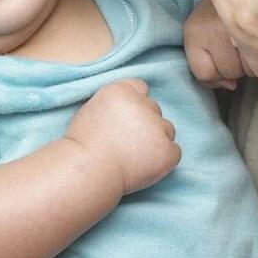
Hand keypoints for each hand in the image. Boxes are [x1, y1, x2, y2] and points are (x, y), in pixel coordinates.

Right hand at [66, 79, 180, 193]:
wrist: (88, 170)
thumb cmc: (83, 145)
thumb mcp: (92, 109)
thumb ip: (115, 103)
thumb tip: (129, 108)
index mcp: (122, 91)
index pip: (140, 88)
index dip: (135, 104)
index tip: (127, 119)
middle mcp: (143, 104)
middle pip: (154, 110)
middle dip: (145, 124)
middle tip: (127, 143)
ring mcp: (158, 126)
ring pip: (166, 130)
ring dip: (156, 140)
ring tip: (133, 156)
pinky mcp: (168, 149)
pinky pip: (174, 151)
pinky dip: (164, 160)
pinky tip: (144, 167)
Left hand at [184, 0, 245, 89]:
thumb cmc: (215, 15)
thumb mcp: (199, 36)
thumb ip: (205, 67)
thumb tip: (231, 86)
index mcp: (194, 30)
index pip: (204, 73)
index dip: (214, 72)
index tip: (218, 58)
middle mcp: (214, 26)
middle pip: (229, 72)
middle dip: (233, 65)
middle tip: (234, 46)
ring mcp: (240, 22)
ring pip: (249, 67)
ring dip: (250, 60)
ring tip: (246, 41)